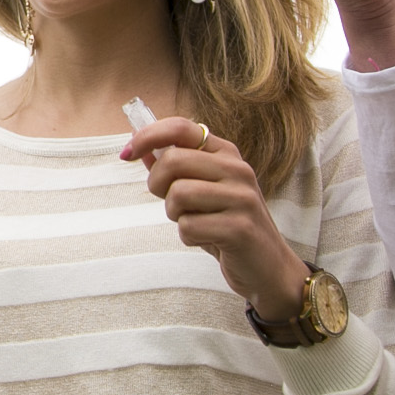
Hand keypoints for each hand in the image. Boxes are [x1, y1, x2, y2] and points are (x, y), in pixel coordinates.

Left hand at [121, 118, 307, 323]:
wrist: (267, 267)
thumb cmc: (227, 225)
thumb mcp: (202, 191)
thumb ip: (174, 169)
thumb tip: (139, 148)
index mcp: (226, 154)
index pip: (181, 128)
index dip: (148, 136)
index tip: (127, 153)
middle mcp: (237, 169)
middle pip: (172, 161)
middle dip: (158, 185)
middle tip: (172, 203)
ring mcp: (242, 198)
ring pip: (178, 194)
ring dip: (176, 214)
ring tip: (196, 222)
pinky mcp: (240, 228)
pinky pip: (188, 227)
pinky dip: (188, 237)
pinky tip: (208, 240)